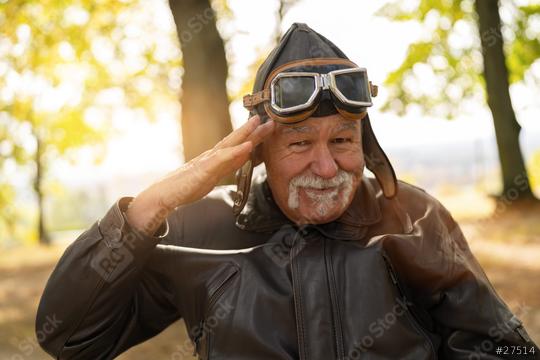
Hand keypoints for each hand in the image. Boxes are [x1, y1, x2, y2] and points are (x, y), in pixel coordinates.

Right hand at [126, 115, 274, 235]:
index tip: (264, 125)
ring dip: (245, 134)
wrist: (163, 195)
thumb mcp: (213, 176)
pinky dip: (236, 152)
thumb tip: (245, 157)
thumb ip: (228, 166)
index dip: (251, 134)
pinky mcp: (203, 170)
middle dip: (252, 129)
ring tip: (258, 124)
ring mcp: (207, 162)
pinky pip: (222, 160)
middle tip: (267, 119)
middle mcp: (212, 156)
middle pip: (235, 140)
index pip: (235, 144)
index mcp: (214, 158)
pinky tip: (247, 146)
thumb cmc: (186, 187)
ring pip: (229, 144)